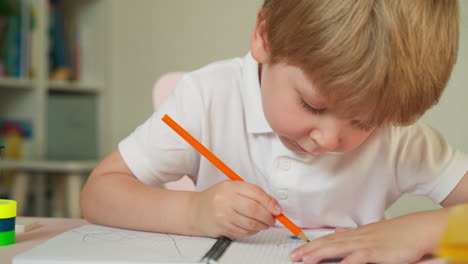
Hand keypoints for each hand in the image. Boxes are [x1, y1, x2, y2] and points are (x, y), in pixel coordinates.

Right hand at [191, 180, 280, 238]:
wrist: (196, 211)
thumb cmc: (217, 198)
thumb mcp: (231, 188)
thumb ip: (250, 193)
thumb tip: (273, 205)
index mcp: (230, 187)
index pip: (255, 193)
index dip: (269, 202)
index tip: (277, 209)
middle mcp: (225, 200)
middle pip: (254, 209)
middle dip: (268, 216)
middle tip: (272, 219)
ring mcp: (223, 215)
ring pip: (250, 223)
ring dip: (262, 226)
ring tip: (265, 224)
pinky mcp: (223, 228)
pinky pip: (244, 232)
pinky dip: (252, 231)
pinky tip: (253, 227)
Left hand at [290, 209, 449, 263]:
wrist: (417, 229)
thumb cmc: (397, 234)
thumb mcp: (371, 234)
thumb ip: (353, 234)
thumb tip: (338, 231)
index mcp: (354, 235)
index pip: (328, 240)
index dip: (311, 246)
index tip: (298, 252)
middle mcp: (357, 238)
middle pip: (328, 244)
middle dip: (309, 251)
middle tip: (294, 257)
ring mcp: (367, 244)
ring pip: (338, 248)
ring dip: (320, 254)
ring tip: (306, 260)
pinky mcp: (378, 252)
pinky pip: (360, 256)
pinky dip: (349, 260)